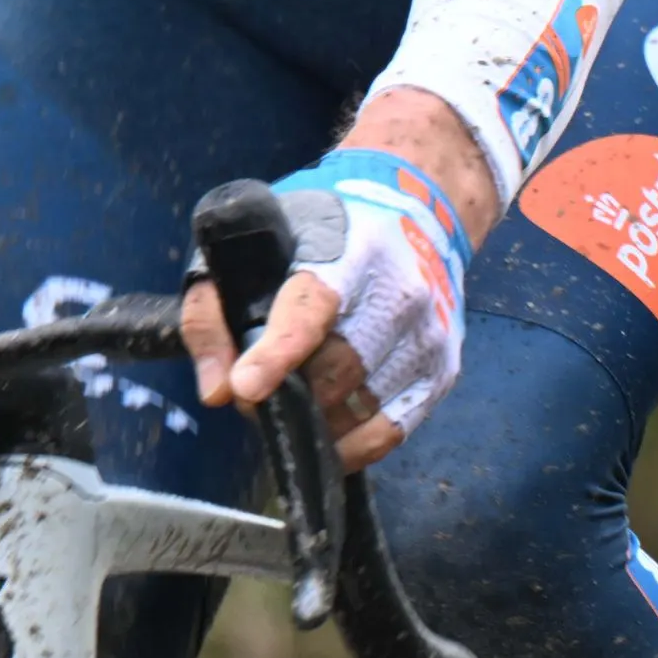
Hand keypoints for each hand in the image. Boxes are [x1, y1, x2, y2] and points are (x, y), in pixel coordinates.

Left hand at [183, 95, 491, 471]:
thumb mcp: (255, 241)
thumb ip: (215, 308)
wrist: (419, 211)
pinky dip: (349, 447)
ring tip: (290, 400)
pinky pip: (388, 433)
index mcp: (349, 249)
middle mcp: (399, 292)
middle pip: (332, 370)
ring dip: (312, 421)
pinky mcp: (442, 370)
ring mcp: (428, 335)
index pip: (312, 307)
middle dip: (284, 394)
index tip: (245, 387)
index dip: (277, 352)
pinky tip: (323, 436)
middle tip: (254, 389)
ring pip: (356, 408)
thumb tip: (219, 390)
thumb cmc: (324, 230)